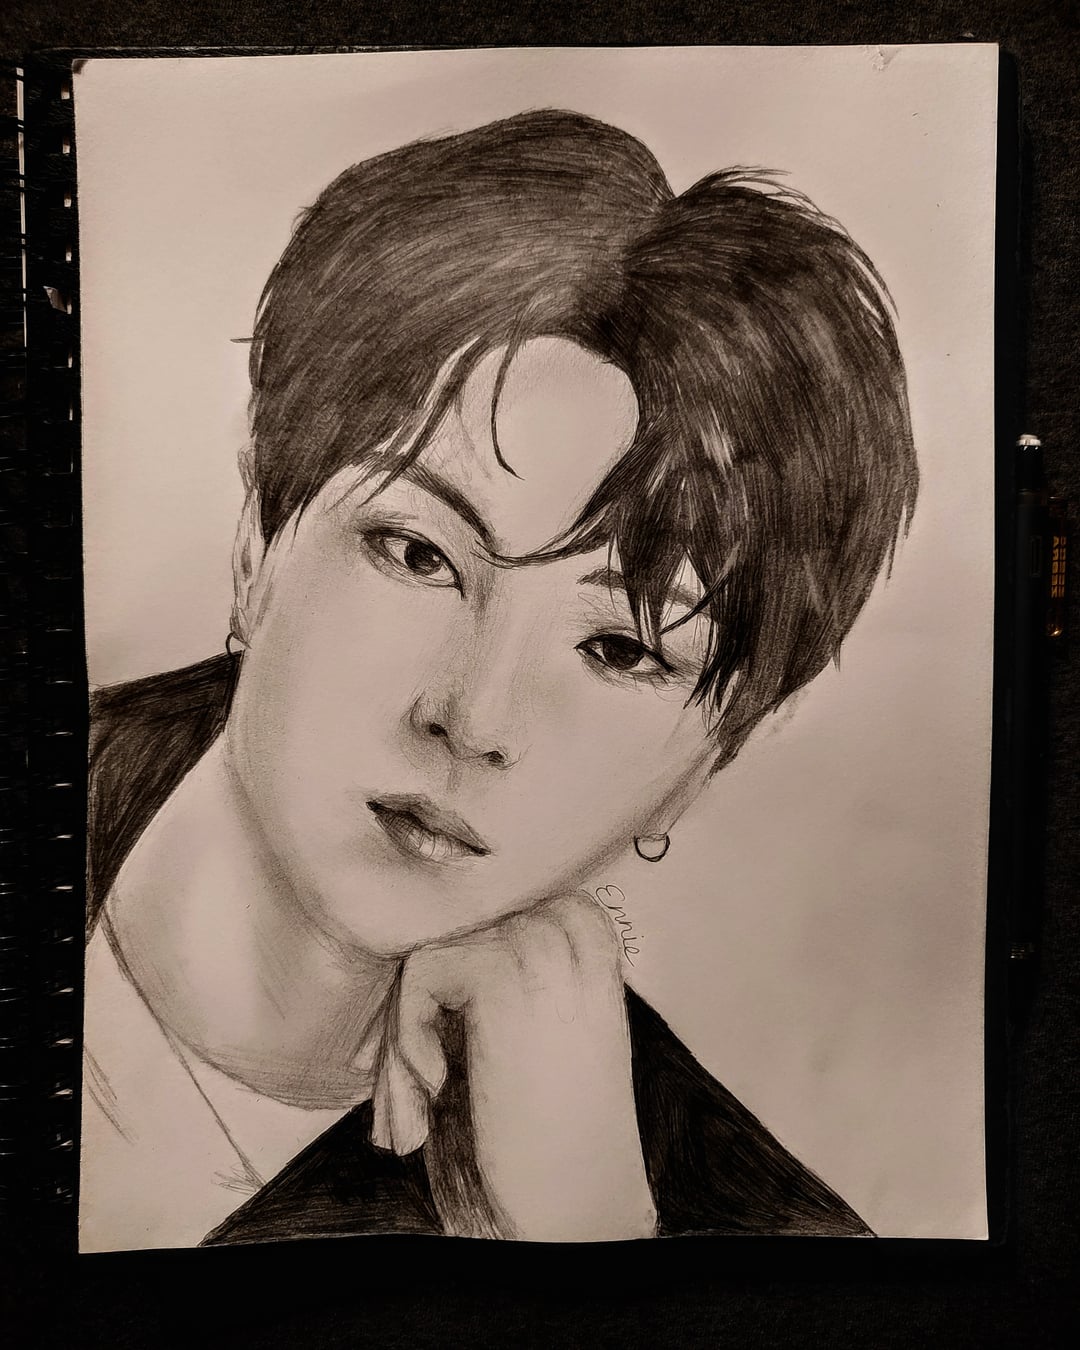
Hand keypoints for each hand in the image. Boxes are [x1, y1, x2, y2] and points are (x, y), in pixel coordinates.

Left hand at [370, 892, 656, 1241]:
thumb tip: (410, 913)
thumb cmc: (546, 1138)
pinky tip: (436, 1088)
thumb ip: (489, 973)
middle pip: (452, 922)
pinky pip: (420, 971)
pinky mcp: (504, 972)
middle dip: (417, 1004)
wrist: (576, 1211)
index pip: (488, 905)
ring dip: (404, 1030)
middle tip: (414, 1088)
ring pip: (431, 946)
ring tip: (417, 1101)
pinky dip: (407, 1035)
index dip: (449, 972)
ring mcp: (540, 945)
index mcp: (589, 938)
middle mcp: (572, 928)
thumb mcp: (527, 1033)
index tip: (440, 1049)